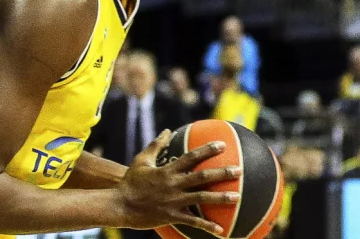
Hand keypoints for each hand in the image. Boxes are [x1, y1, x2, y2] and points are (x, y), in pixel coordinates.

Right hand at [114, 130, 240, 231]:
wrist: (120, 205)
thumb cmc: (130, 182)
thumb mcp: (141, 160)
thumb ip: (156, 145)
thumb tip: (167, 131)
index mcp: (167, 170)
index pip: (191, 157)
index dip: (207, 150)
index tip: (222, 145)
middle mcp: (173, 184)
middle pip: (202, 177)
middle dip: (222, 173)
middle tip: (239, 170)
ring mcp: (174, 201)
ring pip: (202, 199)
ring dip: (221, 198)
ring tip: (238, 197)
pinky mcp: (173, 216)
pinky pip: (193, 222)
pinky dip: (208, 226)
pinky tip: (222, 231)